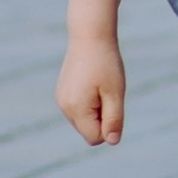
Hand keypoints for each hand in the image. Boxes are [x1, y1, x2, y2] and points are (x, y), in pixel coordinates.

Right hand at [56, 25, 124, 147]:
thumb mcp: (116, 93)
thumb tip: (112, 142)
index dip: (109, 126)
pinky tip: (92, 82)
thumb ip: (114, 119)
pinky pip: (80, 110)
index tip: (113, 102)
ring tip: (99, 85)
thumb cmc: (106, 63)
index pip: (95, 138)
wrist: (90, 35)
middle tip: (107, 92)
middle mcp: (64, 107)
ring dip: (96, 109)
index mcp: (76, 109)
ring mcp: (61, 100)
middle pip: (89, 131)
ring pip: (84, 121)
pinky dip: (89, 102)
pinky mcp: (62, 93)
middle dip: (102, 118)